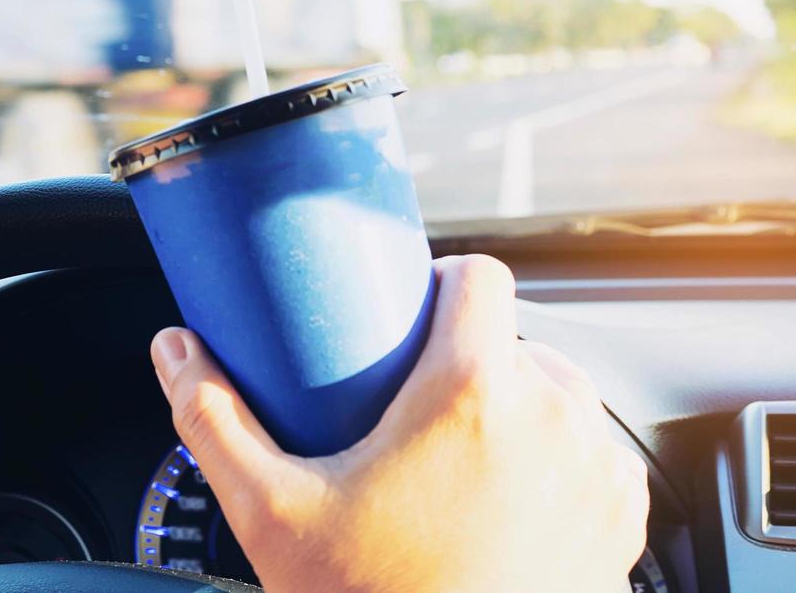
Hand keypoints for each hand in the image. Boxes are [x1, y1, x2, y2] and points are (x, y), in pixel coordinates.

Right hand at [149, 255, 647, 592]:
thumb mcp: (271, 511)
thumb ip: (213, 417)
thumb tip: (174, 349)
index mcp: (472, 394)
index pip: (480, 275)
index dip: (440, 282)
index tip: (407, 313)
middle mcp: (554, 419)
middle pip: (514, 337)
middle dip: (466, 358)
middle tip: (412, 403)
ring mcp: (597, 471)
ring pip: (558, 393)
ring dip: (516, 405)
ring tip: (458, 451)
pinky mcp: (621, 520)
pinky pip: (592, 453)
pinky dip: (555, 459)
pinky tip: (507, 494)